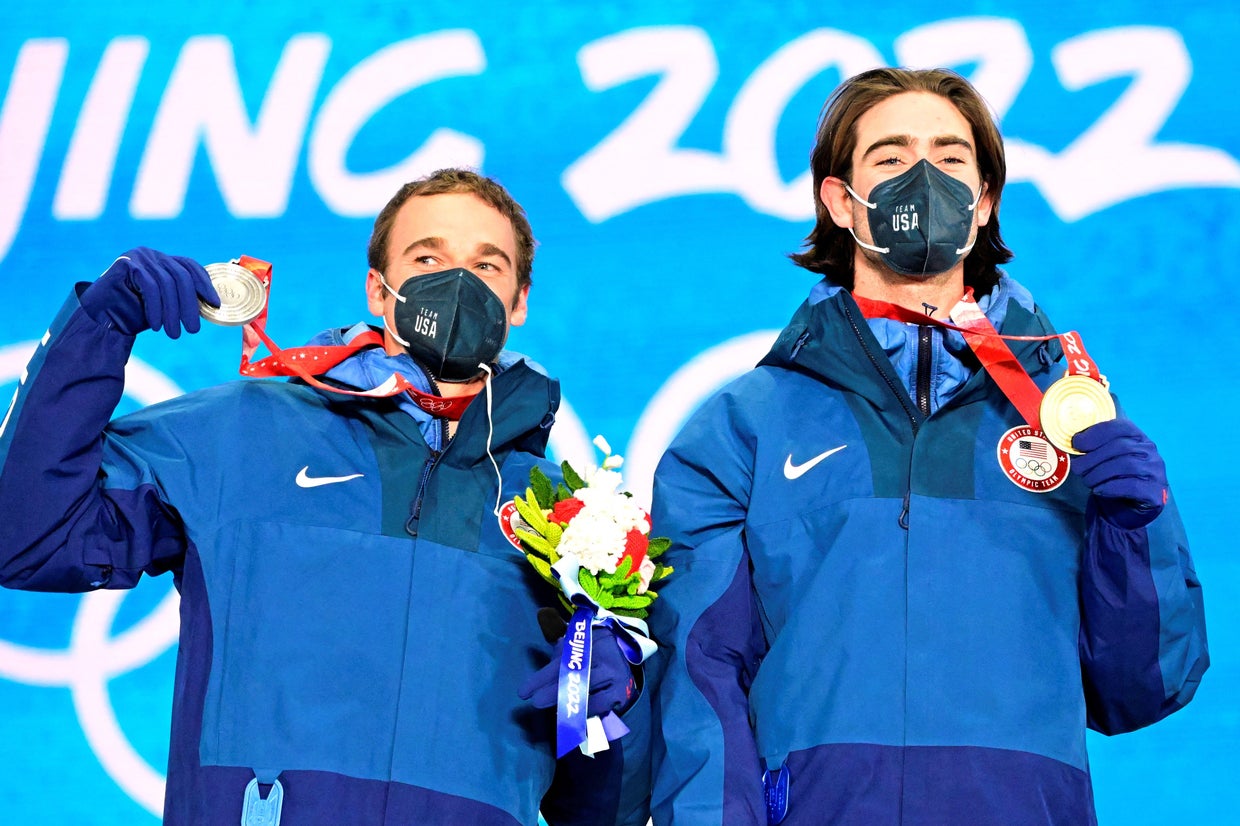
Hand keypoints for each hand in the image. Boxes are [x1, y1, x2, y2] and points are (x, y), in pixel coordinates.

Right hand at [79, 247, 218, 337]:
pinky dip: (156, 307)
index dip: (204, 284)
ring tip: (174, 333)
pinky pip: (150, 286)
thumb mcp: (165, 305)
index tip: (214, 304)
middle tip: (193, 330)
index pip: (190, 266)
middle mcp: (152, 254)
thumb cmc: (135, 313)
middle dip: (189, 305)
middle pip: (180, 276)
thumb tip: (211, 304)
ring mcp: (139, 256)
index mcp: (162, 260)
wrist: (100, 317)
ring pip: (166, 283)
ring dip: (172, 312)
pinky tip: (157, 325)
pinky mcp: (127, 264)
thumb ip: (183, 299)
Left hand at [519, 621, 637, 717]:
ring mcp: (615, 675)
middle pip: (575, 675)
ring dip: (566, 702)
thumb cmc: (595, 651)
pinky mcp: (621, 692)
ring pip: (587, 691)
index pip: (563, 660)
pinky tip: (571, 715)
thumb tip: (542, 619)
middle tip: (535, 702)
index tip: (523, 692)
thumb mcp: (580, 640)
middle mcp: (605, 656)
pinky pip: (601, 705)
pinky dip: (585, 711)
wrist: (629, 659)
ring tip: (552, 709)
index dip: (541, 677)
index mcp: (592, 640)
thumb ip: (559, 638)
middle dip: (552, 690)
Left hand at [1071, 418, 1166, 529]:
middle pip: (1121, 446)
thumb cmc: (1112, 478)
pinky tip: (1099, 490)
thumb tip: (1074, 441)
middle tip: (1077, 468)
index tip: (1077, 443)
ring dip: (1099, 473)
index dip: (1096, 433)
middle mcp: (1150, 451)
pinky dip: (1110, 487)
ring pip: (1126, 465)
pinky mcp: (1155, 492)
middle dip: (1093, 457)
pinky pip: (1132, 486)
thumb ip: (1094, 447)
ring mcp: (1156, 471)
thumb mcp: (1104, 459)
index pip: (1121, 427)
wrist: (1127, 509)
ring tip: (1087, 481)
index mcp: (1138, 438)